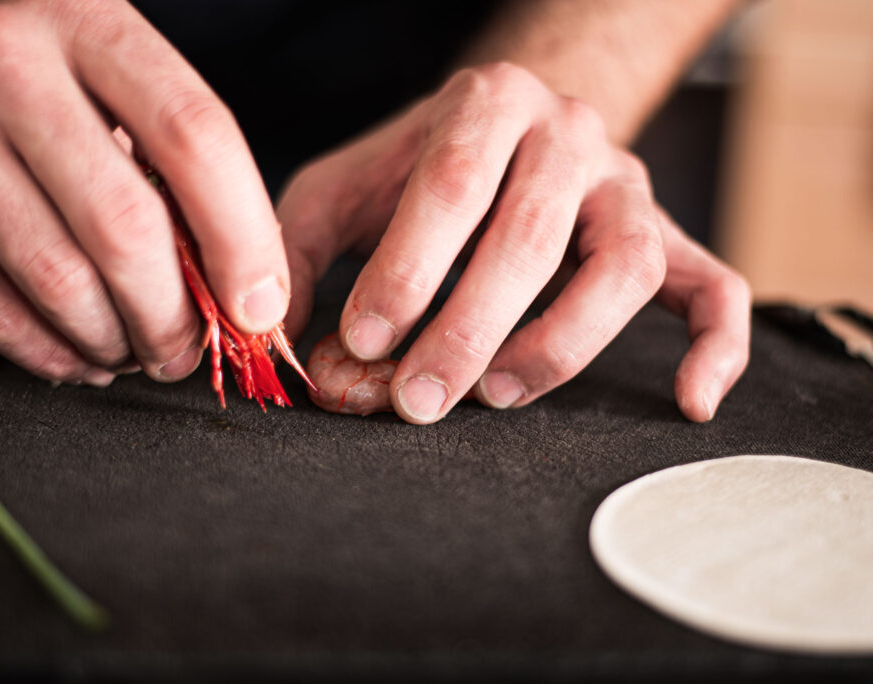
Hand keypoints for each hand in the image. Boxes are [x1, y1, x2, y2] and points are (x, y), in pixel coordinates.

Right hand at [0, 0, 289, 384]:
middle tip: (189, 348)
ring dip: (114, 342)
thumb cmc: (20, 65)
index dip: (243, 239)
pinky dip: (46, 351)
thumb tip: (236, 281)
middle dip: (174, 317)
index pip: (195, 139)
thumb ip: (169, 156)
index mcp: (84, 22)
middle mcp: (2, 66)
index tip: (259, 304)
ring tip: (135, 351)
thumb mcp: (104, 69)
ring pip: (57, 282)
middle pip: (125, 228)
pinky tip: (76, 353)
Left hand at [278, 62, 749, 423]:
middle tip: (416, 400)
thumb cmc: (412, 173)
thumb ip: (299, 257)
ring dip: (562, 343)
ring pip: (625, 266)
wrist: (503, 129)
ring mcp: (627, 186)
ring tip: (498, 396)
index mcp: (485, 104)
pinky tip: (685, 401)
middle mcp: (568, 134)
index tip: (360, 343)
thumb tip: (285, 349)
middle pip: (534, 234)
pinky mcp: (666, 236)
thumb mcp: (341, 192)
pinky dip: (715, 347)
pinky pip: (714, 288)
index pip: (453, 183)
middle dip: (469, 329)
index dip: (407, 270)